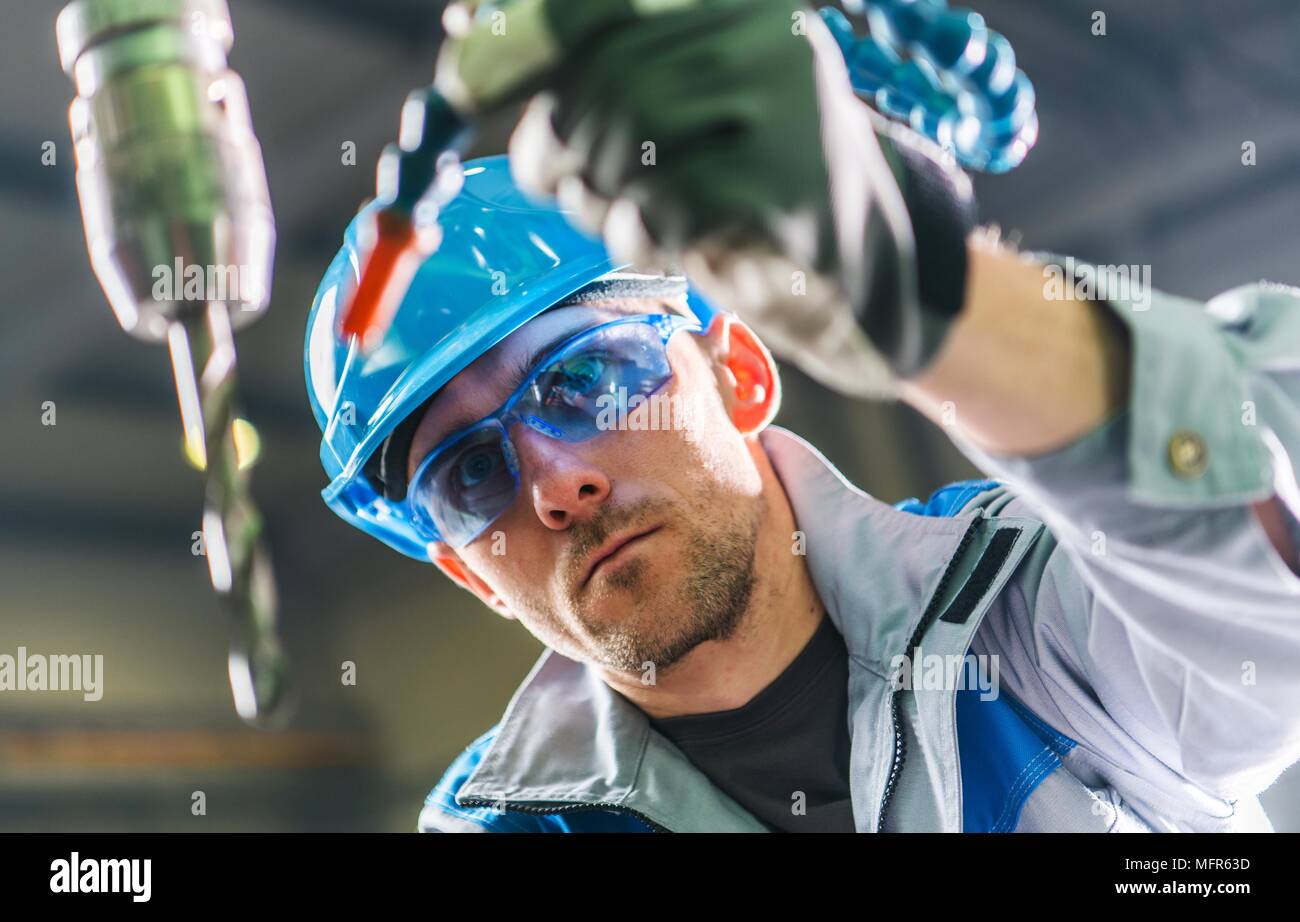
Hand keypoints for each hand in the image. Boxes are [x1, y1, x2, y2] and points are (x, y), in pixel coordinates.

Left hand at [437, 0, 964, 395]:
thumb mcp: (665, 103)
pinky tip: (668, 238)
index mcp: (725, 1)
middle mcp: (760, 31)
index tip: (456, 78)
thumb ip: (583, 67)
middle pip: (602, 75)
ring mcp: (783, 103)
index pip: (596, 3)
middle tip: (556, 178)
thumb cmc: (740, 174)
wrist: (857, 255)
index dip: (517, 38)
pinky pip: (666, 203)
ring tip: (630, 211)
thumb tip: (467, 28)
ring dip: (599, 194)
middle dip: (556, 140)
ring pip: (628, 138)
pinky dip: (641, 233)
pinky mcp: (789, 181)